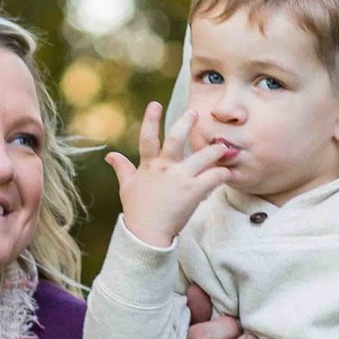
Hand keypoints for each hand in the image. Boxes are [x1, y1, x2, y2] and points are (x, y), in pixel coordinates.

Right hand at [103, 100, 232, 246]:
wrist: (147, 234)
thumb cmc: (137, 211)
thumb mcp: (126, 186)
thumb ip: (122, 168)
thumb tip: (110, 155)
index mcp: (149, 165)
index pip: (148, 138)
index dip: (151, 120)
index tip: (155, 104)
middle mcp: (164, 167)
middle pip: (176, 139)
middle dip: (186, 124)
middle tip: (195, 113)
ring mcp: (179, 178)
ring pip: (202, 157)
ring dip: (215, 151)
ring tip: (224, 147)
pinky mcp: (193, 191)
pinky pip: (213, 177)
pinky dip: (222, 174)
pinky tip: (228, 173)